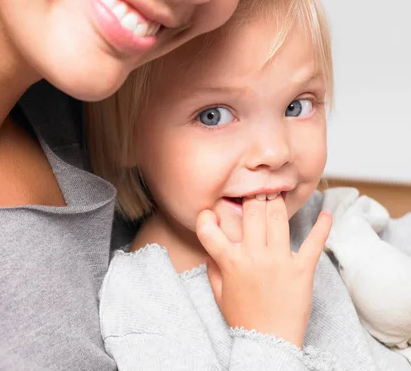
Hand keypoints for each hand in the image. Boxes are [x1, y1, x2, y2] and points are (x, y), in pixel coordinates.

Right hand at [196, 195, 331, 347]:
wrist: (270, 344)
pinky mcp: (302, 270)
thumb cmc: (245, 320)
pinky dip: (323, 227)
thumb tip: (210, 251)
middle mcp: (254, 256)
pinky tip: (327, 213)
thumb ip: (213, 270)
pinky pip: (314, 243)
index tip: (212, 210)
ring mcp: (279, 261)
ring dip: (278, 201)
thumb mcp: (220, 295)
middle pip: (252, 212)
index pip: (210, 230)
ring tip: (279, 193)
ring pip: (278, 218)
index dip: (207, 216)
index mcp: (231, 262)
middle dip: (253, 195)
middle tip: (256, 190)